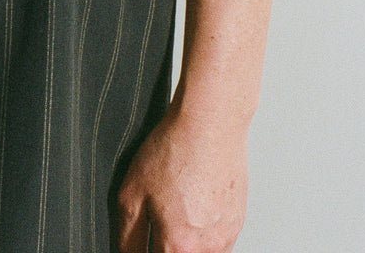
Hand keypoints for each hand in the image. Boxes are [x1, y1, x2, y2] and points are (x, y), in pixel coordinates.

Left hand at [114, 103, 247, 252]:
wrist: (211, 124)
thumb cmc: (175, 151)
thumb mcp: (131, 193)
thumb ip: (127, 236)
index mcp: (178, 246)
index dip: (144, 251)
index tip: (143, 240)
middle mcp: (207, 249)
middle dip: (165, 245)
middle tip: (159, 218)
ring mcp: (226, 237)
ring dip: (185, 243)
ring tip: (177, 209)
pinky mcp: (237, 223)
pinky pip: (217, 242)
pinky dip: (203, 232)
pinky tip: (194, 205)